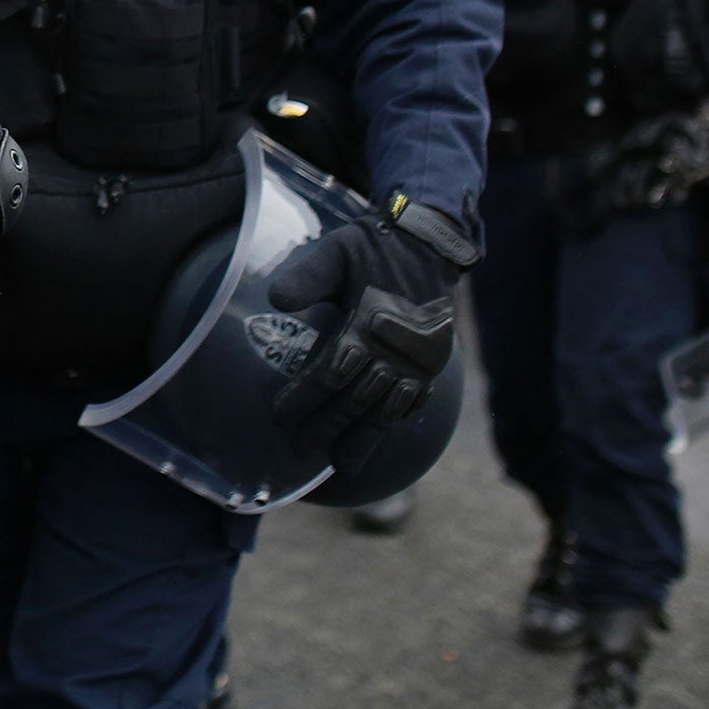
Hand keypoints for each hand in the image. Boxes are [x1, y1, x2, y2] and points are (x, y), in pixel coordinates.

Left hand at [267, 210, 462, 471]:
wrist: (427, 245)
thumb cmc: (372, 249)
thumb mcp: (335, 252)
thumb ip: (308, 277)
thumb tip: (276, 299)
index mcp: (364, 325)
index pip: (328, 374)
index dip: (303, 399)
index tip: (280, 417)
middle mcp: (392, 350)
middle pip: (354, 400)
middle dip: (326, 427)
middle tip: (301, 449)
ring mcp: (416, 361)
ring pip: (386, 410)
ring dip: (363, 437)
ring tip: (342, 463)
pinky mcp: (432, 363)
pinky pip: (413, 402)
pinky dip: (394, 422)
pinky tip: (378, 438)